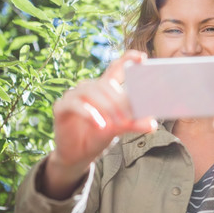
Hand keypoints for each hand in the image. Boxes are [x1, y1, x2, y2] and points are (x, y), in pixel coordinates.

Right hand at [44, 50, 156, 198]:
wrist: (78, 155)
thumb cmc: (99, 136)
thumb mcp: (119, 129)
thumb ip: (133, 124)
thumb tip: (152, 124)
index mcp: (105, 88)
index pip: (116, 68)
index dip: (128, 59)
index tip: (142, 57)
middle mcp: (89, 88)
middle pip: (106, 83)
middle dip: (119, 100)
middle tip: (129, 118)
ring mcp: (73, 96)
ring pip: (91, 91)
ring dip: (106, 107)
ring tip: (116, 123)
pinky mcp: (61, 107)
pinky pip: (76, 104)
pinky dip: (89, 114)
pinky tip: (99, 125)